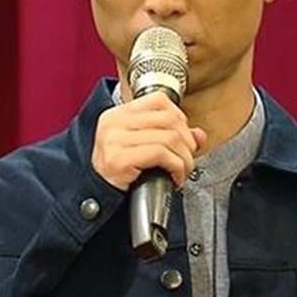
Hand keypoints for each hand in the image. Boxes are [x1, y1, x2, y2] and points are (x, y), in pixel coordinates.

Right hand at [91, 91, 207, 191]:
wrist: (97, 195)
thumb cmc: (120, 172)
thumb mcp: (144, 147)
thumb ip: (170, 137)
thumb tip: (198, 135)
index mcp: (118, 114)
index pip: (158, 100)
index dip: (179, 117)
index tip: (182, 137)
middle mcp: (114, 122)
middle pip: (169, 119)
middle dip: (187, 141)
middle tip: (187, 158)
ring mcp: (114, 139)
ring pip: (169, 138)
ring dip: (185, 158)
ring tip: (183, 170)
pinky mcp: (119, 158)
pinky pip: (160, 154)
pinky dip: (176, 167)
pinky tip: (175, 178)